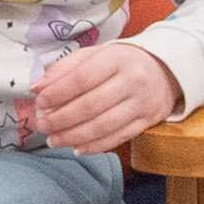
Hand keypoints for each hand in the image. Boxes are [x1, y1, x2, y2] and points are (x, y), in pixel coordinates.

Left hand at [23, 44, 185, 153]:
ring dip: (74, 136)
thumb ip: (64, 68)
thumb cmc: (121, 62)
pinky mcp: (148, 120)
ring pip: (103, 125)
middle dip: (61, 119)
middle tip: (42, 125)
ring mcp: (142, 102)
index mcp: (117, 57)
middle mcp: (133, 79)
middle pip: (90, 105)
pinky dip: (95, 146)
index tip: (40, 102)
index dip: (58, 93)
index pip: (82, 78)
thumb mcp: (95, 55)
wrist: (165, 69)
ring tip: (54, 140)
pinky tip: (77, 148)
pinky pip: (118, 138)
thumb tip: (37, 87)